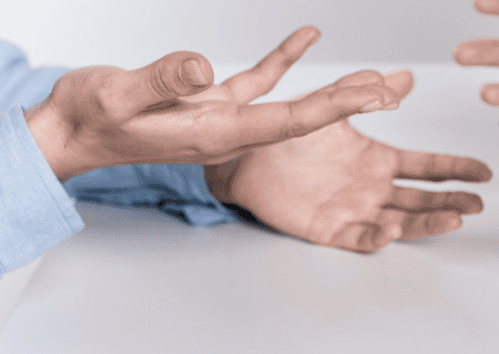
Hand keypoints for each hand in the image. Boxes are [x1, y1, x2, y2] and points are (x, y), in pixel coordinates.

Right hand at [25, 26, 400, 179]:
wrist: (69, 131)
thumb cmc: (88, 118)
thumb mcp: (117, 94)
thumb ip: (159, 81)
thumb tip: (201, 67)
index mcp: (217, 135)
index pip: (289, 122)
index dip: (334, 108)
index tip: (372, 98)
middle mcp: (229, 132)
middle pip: (302, 118)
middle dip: (349, 105)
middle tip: (393, 92)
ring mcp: (223, 118)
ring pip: (289, 102)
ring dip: (330, 89)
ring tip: (372, 78)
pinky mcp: (209, 102)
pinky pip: (258, 81)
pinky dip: (284, 59)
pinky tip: (308, 37)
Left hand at [205, 71, 491, 253]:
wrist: (241, 155)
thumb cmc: (285, 134)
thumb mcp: (333, 106)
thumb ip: (368, 92)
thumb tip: (405, 76)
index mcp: (377, 161)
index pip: (427, 168)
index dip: (456, 170)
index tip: (483, 172)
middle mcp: (371, 189)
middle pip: (422, 200)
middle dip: (452, 203)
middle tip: (478, 205)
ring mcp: (354, 210)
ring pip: (401, 222)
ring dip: (427, 223)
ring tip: (454, 220)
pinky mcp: (329, 229)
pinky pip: (359, 238)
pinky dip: (378, 237)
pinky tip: (394, 229)